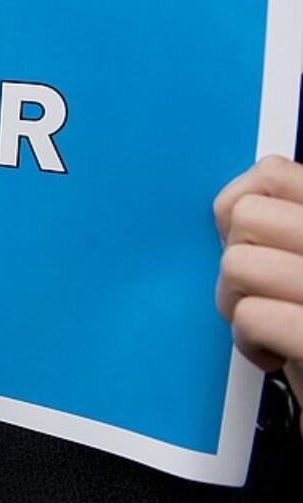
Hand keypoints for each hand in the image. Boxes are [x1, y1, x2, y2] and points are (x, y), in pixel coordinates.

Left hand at [213, 154, 302, 429]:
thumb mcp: (298, 258)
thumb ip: (279, 225)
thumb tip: (230, 207)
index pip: (272, 174)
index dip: (242, 208)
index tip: (250, 241)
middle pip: (247, 218)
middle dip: (236, 261)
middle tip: (261, 293)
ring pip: (238, 263)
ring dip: (236, 302)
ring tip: (268, 323)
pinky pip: (251, 315)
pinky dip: (248, 340)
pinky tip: (273, 353)